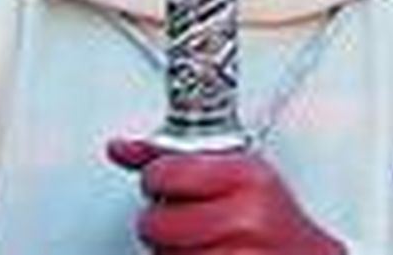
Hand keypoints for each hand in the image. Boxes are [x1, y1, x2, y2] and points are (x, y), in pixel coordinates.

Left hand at [107, 137, 344, 254]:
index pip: (165, 173)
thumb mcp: (238, 174)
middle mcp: (245, 218)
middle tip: (189, 222)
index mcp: (248, 177)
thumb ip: (175, 160)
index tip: (170, 185)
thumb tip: (119, 147)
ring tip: (203, 245)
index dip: (159, 181)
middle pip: (154, 224)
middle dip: (162, 226)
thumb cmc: (273, 219)